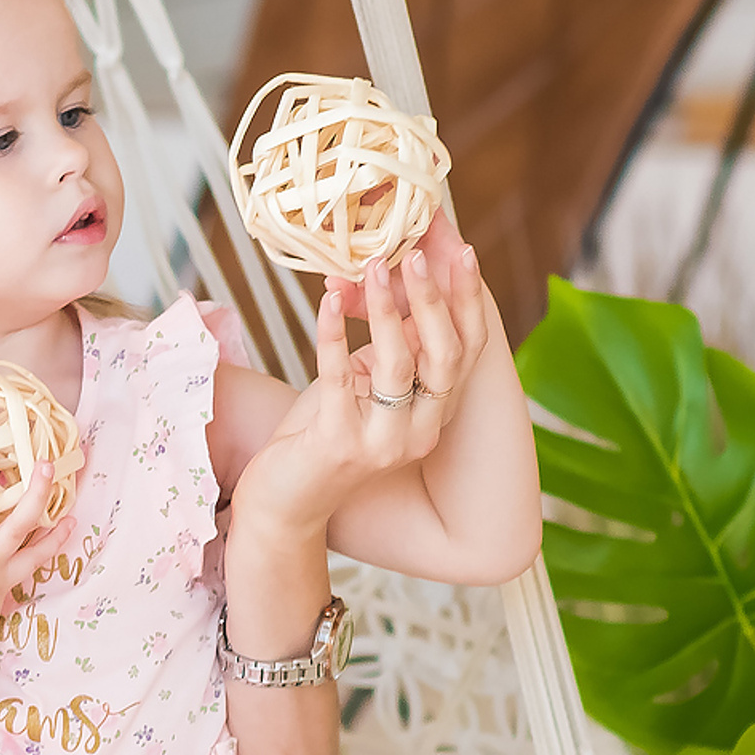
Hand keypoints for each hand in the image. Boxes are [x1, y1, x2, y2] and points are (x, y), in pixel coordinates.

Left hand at [239, 223, 491, 536]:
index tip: (464, 252)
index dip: (467, 300)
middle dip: (433, 299)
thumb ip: (387, 347)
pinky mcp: (338, 443)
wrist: (286, 502)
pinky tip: (326, 300)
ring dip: (385, 309)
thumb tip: (390, 278)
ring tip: (370, 266)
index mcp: (434, 414)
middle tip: (415, 254)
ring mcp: (382, 442)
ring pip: (398, 364)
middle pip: (444, 355)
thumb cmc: (324, 434)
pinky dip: (333, 333)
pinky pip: (339, 377)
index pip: (468, 351)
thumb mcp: (365, 386)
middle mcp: (420, 431)